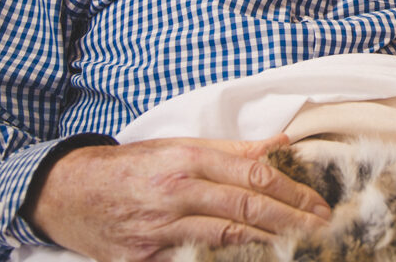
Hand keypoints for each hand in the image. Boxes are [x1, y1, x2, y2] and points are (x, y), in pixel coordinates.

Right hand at [25, 136, 330, 261]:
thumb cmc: (136, 164)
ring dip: (269, 244)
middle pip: (247, 208)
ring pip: (226, 238)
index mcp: (190, 157)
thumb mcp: (182, 145)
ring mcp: (160, 229)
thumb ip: (233, 149)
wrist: (72, 192)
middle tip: (324, 229)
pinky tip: (256, 260)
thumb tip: (281, 146)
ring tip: (302, 247)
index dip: (292, 190)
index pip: (254, 174)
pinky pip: (194, 260)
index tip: (319, 203)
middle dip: (292, 220)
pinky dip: (226, 261)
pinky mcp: (143, 259)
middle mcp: (178, 191)